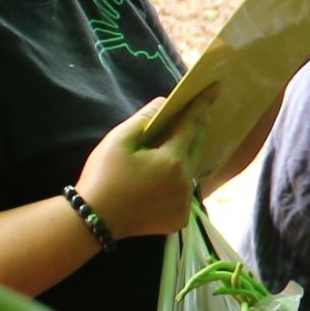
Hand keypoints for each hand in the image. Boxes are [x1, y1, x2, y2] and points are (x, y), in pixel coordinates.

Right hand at [76, 87, 215, 240]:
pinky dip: (179, 184)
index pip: (191, 125)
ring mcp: (184, 203)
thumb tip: (163, 103)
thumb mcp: (118, 141)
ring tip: (175, 148)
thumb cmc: (103, 176)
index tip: (215, 89)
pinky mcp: (179, 219)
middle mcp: (185, 182)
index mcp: (172, 160)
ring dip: (185, 159)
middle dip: (195, 131)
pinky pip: (184, 195)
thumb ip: (144, 119)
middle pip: (196, 149)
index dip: (201, 106)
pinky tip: (165, 180)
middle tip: (195, 117)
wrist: (94, 221)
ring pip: (191, 173)